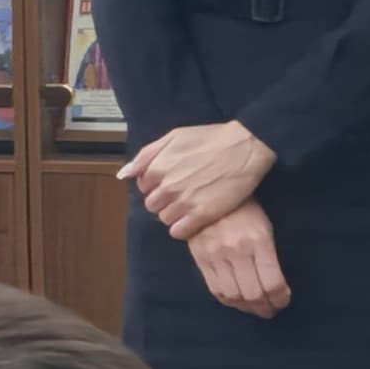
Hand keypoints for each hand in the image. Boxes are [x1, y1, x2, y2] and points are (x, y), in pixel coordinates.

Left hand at [123, 119, 274, 235]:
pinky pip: (178, 231)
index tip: (171, 181)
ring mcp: (184, 202)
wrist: (245, 147)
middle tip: (182, 193)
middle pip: (152, 205)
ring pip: (164, 218)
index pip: (144, 187)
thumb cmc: (211, 139)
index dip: (157, 184)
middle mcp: (167, 187)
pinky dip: (182, 228)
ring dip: (174, 214)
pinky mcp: (202, 215)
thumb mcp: (174, 137)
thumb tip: (124, 174)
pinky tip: (193, 218)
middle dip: (164, 200)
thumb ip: (146, 155)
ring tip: (190, 204)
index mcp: (158, 168)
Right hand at [189, 203, 288, 318]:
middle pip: (253, 293)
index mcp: (258, 241)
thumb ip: (268, 256)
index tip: (283, 300)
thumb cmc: (244, 209)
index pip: (272, 282)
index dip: (280, 298)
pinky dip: (228, 301)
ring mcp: (216, 256)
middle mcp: (237, 251)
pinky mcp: (201, 259)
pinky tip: (237, 301)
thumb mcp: (264, 227)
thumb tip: (275, 284)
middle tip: (270, 309)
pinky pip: (215, 289)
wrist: (207, 195)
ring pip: (233, 295)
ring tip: (254, 308)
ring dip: (247, 307)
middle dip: (265, 307)